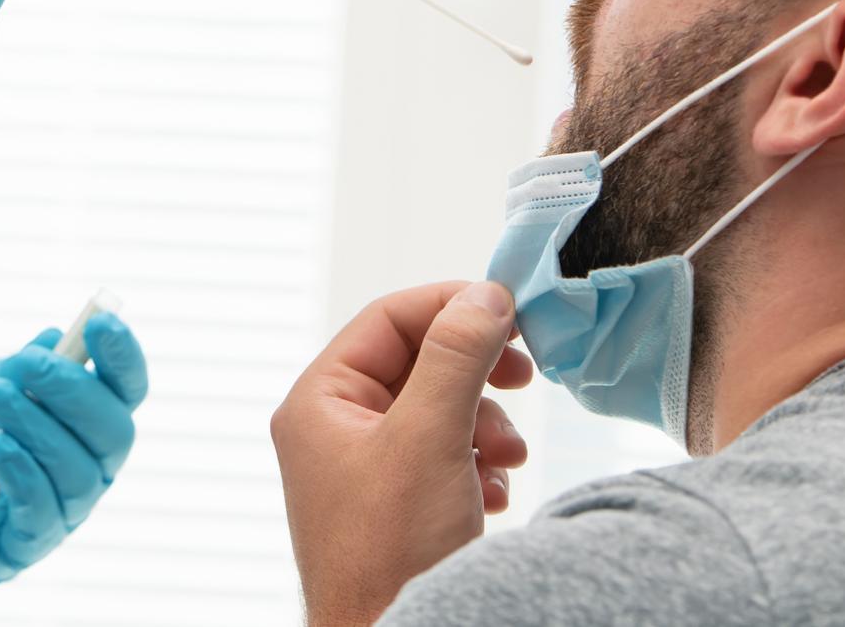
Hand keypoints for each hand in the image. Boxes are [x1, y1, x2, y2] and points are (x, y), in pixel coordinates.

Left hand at [0, 314, 149, 624]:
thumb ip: (4, 370)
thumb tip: (56, 339)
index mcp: (68, 420)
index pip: (121, 391)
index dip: (121, 357)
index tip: (100, 323)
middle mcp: (74, 466)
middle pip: (114, 433)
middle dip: (78, 392)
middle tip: (30, 365)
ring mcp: (52, 511)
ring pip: (82, 474)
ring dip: (43, 429)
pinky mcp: (19, 551)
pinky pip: (44, 516)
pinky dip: (27, 476)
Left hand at [270, 281, 531, 626]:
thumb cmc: (391, 551)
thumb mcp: (428, 437)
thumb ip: (456, 358)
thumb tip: (484, 294)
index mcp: (320, 401)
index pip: (388, 320)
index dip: (450, 307)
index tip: (509, 313)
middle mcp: (336, 430)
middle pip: (417, 364)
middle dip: (475, 374)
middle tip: (524, 377)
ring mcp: (365, 471)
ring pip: (437, 412)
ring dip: (484, 424)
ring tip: (506, 457)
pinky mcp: (396, 507)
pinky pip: (443, 458)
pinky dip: (477, 466)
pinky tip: (492, 494)